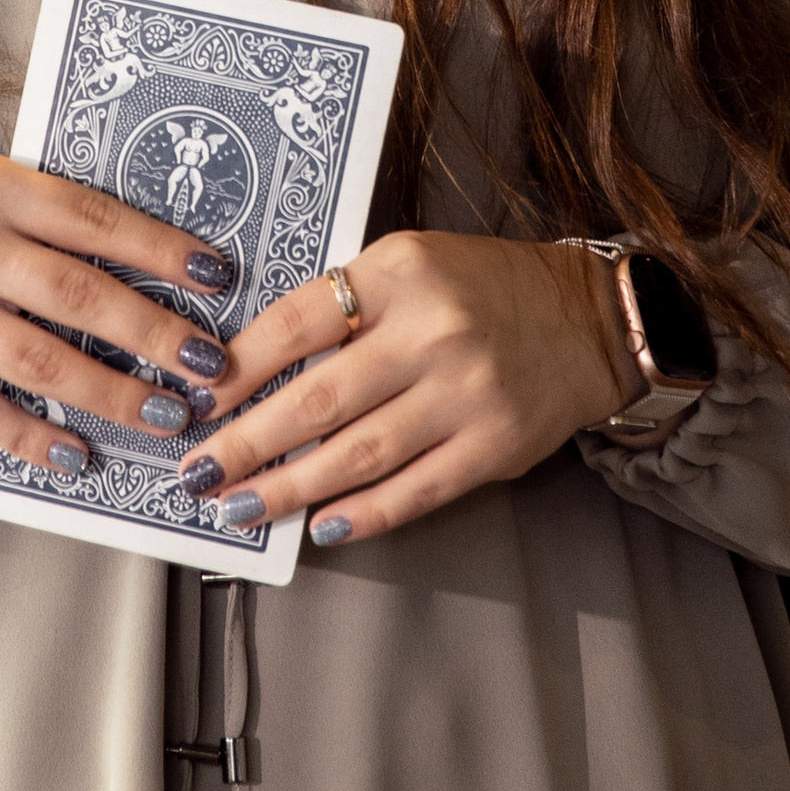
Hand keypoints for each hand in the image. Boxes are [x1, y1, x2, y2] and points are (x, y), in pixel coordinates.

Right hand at [0, 150, 243, 475]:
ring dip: (115, 395)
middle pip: (79, 296)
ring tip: (165, 414)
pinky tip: (83, 452)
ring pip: (44, 363)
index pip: (92, 218)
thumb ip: (41, 215)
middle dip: (156, 335)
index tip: (217, 278)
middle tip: (208, 365)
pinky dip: (41, 439)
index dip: (162, 251)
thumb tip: (146, 262)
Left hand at [171, 230, 633, 546]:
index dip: (240, 368)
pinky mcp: (495, 446)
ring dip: (290, 489)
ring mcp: (467, 394)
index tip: (199, 401)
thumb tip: (255, 372)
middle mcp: (432, 331)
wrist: (590, 318)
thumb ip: (343, 308)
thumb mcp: (410, 265)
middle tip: (198, 473)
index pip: (297, 322)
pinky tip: (320, 526)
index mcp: (400, 271)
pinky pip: (414, 490)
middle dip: (246, 444)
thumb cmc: (485, 289)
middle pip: (317, 399)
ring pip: (358, 454)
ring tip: (240, 508)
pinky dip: (363, 514)